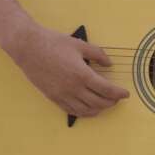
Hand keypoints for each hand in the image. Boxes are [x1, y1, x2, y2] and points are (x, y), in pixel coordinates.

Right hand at [7, 22, 129, 117]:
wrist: (28, 47)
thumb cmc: (54, 43)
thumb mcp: (80, 44)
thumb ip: (98, 54)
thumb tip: (109, 64)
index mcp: (82, 74)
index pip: (107, 90)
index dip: (119, 93)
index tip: (126, 94)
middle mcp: (73, 88)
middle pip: (98, 102)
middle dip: (111, 102)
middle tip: (117, 99)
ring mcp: (62, 95)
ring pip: (85, 110)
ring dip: (98, 109)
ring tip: (105, 105)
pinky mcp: (53, 97)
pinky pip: (71, 110)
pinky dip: (83, 112)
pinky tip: (88, 109)